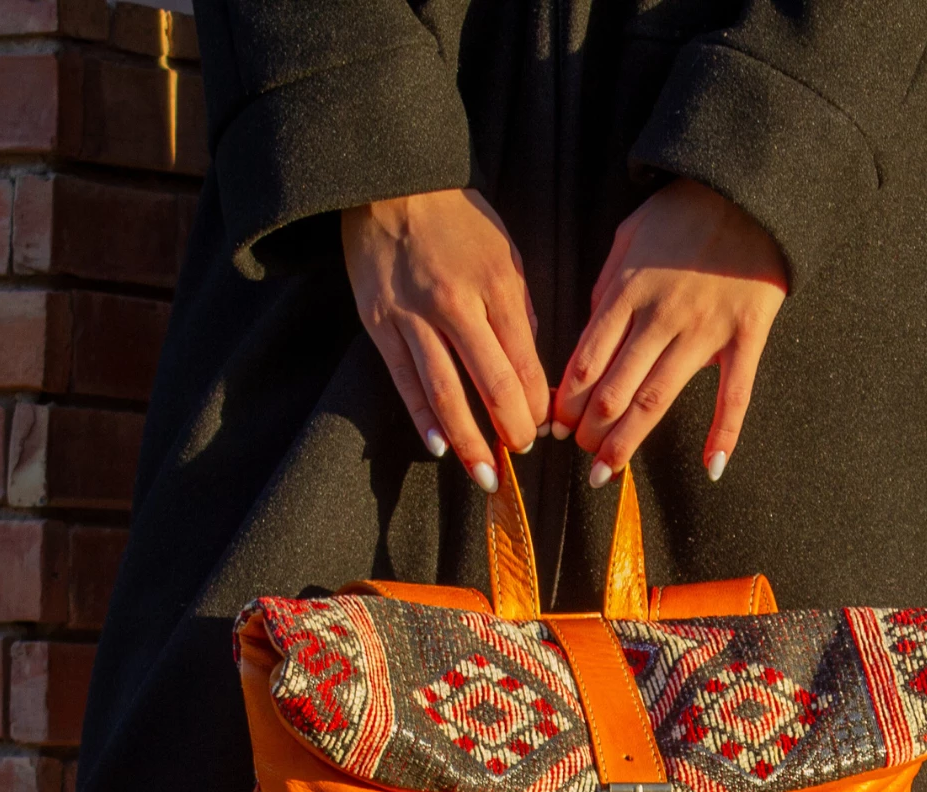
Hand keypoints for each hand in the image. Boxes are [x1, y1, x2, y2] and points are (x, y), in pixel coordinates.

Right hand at [340, 188, 548, 488]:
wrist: (390, 182)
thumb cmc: (456, 219)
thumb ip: (518, 311)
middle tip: (521, 453)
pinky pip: (405, 381)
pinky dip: (423, 418)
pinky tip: (439, 446)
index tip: (546, 427)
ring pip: (445, 392)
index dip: (537, 404)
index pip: (524, 362)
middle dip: (510, 428)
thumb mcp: (504, 253)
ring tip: (484, 474)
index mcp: (495, 286)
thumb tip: (529, 369)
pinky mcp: (380, 324)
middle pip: (489, 383)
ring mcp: (413, 317)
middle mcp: (455, 305)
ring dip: (468, 440)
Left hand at [552, 178, 787, 485]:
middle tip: (580, 454)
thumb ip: (607, 289)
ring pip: (657, 399)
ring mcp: (705, 331)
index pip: (586, 361)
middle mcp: (661, 318)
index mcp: (628, 293)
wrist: (745, 188)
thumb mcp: (629, 238)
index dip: (566, 401)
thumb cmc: (683, 213)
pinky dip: (725, 433)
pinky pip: (735, 394)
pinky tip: (711, 467)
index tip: (554, 427)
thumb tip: (590, 334)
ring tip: (607, 471)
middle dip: (590, 430)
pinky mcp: (746, 336)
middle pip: (615, 389)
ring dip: (627, 441)